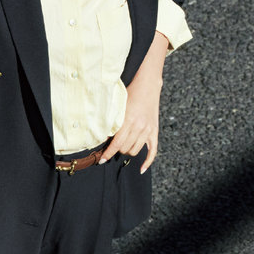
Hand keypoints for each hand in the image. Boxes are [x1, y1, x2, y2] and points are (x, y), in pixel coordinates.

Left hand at [100, 32, 168, 172]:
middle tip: (110, 149)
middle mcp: (139, 127)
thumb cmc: (130, 93)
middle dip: (116, 151)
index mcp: (128, 120)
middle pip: (125, 149)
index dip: (108, 153)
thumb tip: (99, 133)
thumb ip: (110, 119)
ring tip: (121, 148)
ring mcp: (148, 130)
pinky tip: (141, 169)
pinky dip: (147, 161)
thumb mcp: (117, 105)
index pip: (116, 143)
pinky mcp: (154, 131)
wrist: (148, 85)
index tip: (101, 160)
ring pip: (135, 150)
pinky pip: (153, 151)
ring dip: (126, 152)